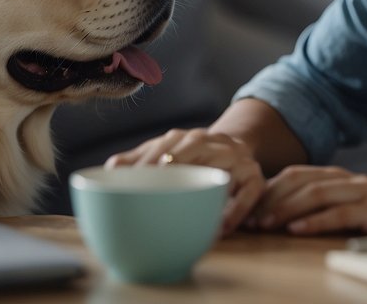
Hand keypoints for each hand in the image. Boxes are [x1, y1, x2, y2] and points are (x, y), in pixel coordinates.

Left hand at [105, 128, 265, 235]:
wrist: (239, 148)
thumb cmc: (194, 157)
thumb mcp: (169, 153)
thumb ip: (141, 160)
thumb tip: (111, 168)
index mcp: (187, 138)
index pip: (166, 144)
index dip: (148, 159)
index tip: (132, 177)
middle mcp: (212, 143)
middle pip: (194, 147)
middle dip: (176, 160)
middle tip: (159, 178)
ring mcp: (236, 159)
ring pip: (222, 168)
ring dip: (208, 187)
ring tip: (191, 204)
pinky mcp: (255, 179)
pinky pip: (248, 194)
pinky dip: (235, 211)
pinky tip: (221, 228)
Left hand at [252, 165, 366, 235]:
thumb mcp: (350, 211)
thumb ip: (322, 208)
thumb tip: (281, 218)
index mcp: (339, 177)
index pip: (295, 175)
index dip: (268, 189)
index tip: (247, 208)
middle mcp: (348, 178)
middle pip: (299, 180)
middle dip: (270, 199)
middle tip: (249, 218)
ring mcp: (362, 190)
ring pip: (315, 194)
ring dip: (286, 209)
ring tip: (265, 224)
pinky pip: (339, 213)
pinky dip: (314, 221)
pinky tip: (296, 230)